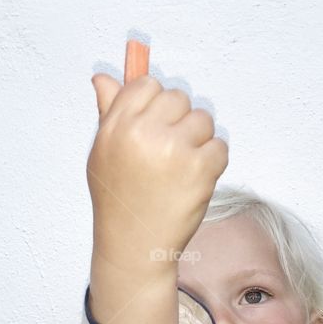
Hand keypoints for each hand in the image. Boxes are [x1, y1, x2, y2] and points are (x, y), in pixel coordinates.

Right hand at [87, 72, 228, 275]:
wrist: (134, 246)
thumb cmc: (118, 199)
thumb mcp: (102, 153)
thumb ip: (108, 112)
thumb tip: (103, 78)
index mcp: (117, 126)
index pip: (147, 84)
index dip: (155, 104)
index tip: (155, 124)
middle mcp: (144, 133)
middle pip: (178, 98)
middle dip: (179, 121)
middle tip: (169, 151)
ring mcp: (174, 149)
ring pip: (203, 119)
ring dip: (199, 140)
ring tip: (181, 166)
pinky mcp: (200, 168)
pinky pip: (220, 146)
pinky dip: (213, 161)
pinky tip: (194, 179)